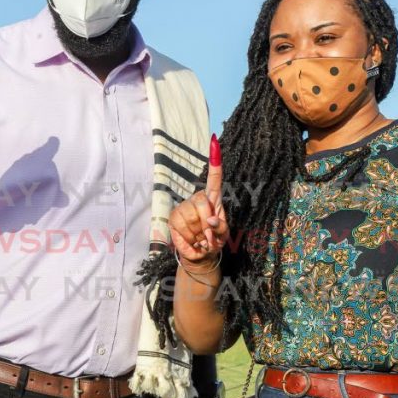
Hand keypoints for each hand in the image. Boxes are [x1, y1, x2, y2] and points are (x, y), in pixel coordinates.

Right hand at [169, 134, 227, 267]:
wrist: (199, 254)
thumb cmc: (214, 240)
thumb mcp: (223, 235)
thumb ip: (220, 228)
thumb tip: (210, 220)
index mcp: (214, 200)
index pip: (215, 179)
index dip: (215, 162)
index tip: (215, 142)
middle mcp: (198, 199)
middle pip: (202, 203)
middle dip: (207, 224)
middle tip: (208, 237)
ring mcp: (184, 207)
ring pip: (191, 217)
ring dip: (198, 234)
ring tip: (200, 239)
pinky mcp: (173, 216)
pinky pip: (181, 227)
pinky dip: (189, 239)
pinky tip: (192, 241)